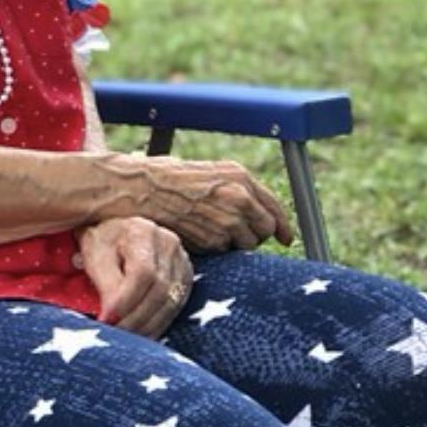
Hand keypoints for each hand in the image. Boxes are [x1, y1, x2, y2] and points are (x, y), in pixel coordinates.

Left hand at [76, 217, 193, 337]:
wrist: (116, 232)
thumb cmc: (101, 242)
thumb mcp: (93, 255)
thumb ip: (105, 284)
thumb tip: (111, 317)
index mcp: (143, 232)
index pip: (143, 272)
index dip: (126, 300)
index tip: (106, 320)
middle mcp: (168, 243)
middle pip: (160, 290)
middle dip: (135, 318)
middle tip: (114, 336)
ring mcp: (181, 260)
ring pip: (171, 302)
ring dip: (146, 326)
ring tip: (124, 338)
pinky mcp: (185, 277)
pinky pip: (175, 307)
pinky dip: (156, 325)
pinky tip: (140, 334)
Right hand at [138, 157, 294, 253]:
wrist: (141, 190)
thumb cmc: (168, 178)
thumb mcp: (209, 173)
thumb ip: (236, 190)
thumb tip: (256, 211)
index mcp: (240, 177)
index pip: (274, 206)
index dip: (283, 226)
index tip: (286, 239)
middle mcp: (240, 197)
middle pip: (265, 229)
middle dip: (254, 235)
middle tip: (234, 234)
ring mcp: (229, 220)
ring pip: (247, 245)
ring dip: (234, 244)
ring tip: (210, 232)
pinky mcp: (214, 240)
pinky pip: (225, 253)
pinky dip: (215, 249)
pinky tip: (197, 235)